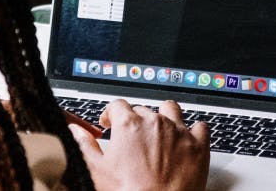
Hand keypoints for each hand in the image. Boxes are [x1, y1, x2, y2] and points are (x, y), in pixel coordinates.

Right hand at [68, 99, 209, 190]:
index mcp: (129, 125)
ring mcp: (179, 132)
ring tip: (159, 130)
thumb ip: (83, 145)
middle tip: (131, 138)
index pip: (117, 105)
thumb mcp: (96, 171)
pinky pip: (201, 126)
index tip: (109, 122)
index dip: (111, 113)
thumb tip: (74, 131)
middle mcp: (155, 122)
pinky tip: (188, 137)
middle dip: (135, 120)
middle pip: (142, 109)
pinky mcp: (199, 146)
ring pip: (171, 110)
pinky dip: (194, 130)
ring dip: (164, 116)